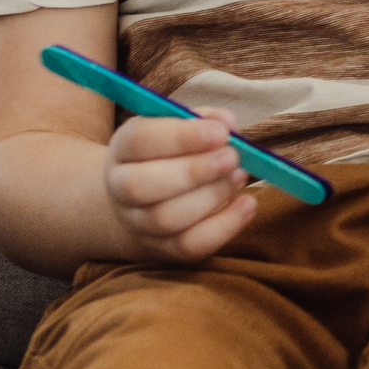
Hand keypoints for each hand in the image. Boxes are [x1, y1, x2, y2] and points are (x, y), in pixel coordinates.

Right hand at [103, 114, 259, 263]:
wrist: (149, 202)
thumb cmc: (173, 154)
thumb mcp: (183, 127)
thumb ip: (206, 119)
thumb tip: (227, 123)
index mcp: (123, 148)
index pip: (139, 140)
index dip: (181, 136)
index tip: (221, 133)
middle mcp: (121, 188)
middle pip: (142, 185)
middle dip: (194, 171)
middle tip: (232, 158)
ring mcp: (138, 223)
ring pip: (166, 218)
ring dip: (212, 196)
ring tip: (239, 177)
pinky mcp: (163, 249)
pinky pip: (189, 245)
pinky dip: (224, 226)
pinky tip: (247, 203)